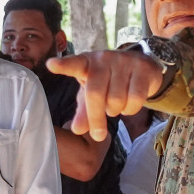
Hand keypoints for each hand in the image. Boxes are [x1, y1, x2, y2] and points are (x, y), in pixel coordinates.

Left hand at [46, 51, 165, 141]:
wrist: (142, 67)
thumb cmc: (110, 82)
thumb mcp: (93, 94)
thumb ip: (84, 112)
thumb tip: (77, 130)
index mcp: (86, 63)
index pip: (73, 64)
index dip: (63, 65)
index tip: (51, 65)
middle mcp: (103, 59)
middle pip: (95, 94)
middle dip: (96, 118)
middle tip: (98, 135)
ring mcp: (123, 61)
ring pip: (116, 100)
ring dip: (116, 111)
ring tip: (116, 106)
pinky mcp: (142, 68)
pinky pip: (135, 99)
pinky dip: (130, 109)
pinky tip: (129, 105)